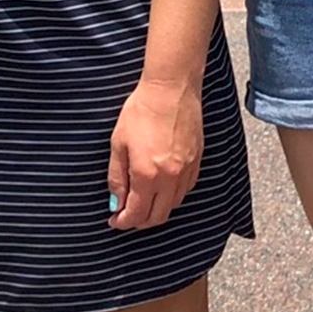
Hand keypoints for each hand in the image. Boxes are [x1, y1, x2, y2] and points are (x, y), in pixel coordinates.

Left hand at [106, 75, 202, 230]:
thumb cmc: (142, 110)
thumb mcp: (118, 144)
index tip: (115, 221)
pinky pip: (185, 190)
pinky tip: (162, 187)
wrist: (171, 89)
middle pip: (156, 217)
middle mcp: (169, 178)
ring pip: (172, 206)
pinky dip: (172, 196)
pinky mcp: (197, 161)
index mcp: (146, 174)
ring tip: (143, 200)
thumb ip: (116, 177)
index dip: (123, 222)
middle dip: (139, 221)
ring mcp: (186, 170)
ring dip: (156, 209)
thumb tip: (116, 203)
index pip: (136, 213)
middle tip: (127, 215)